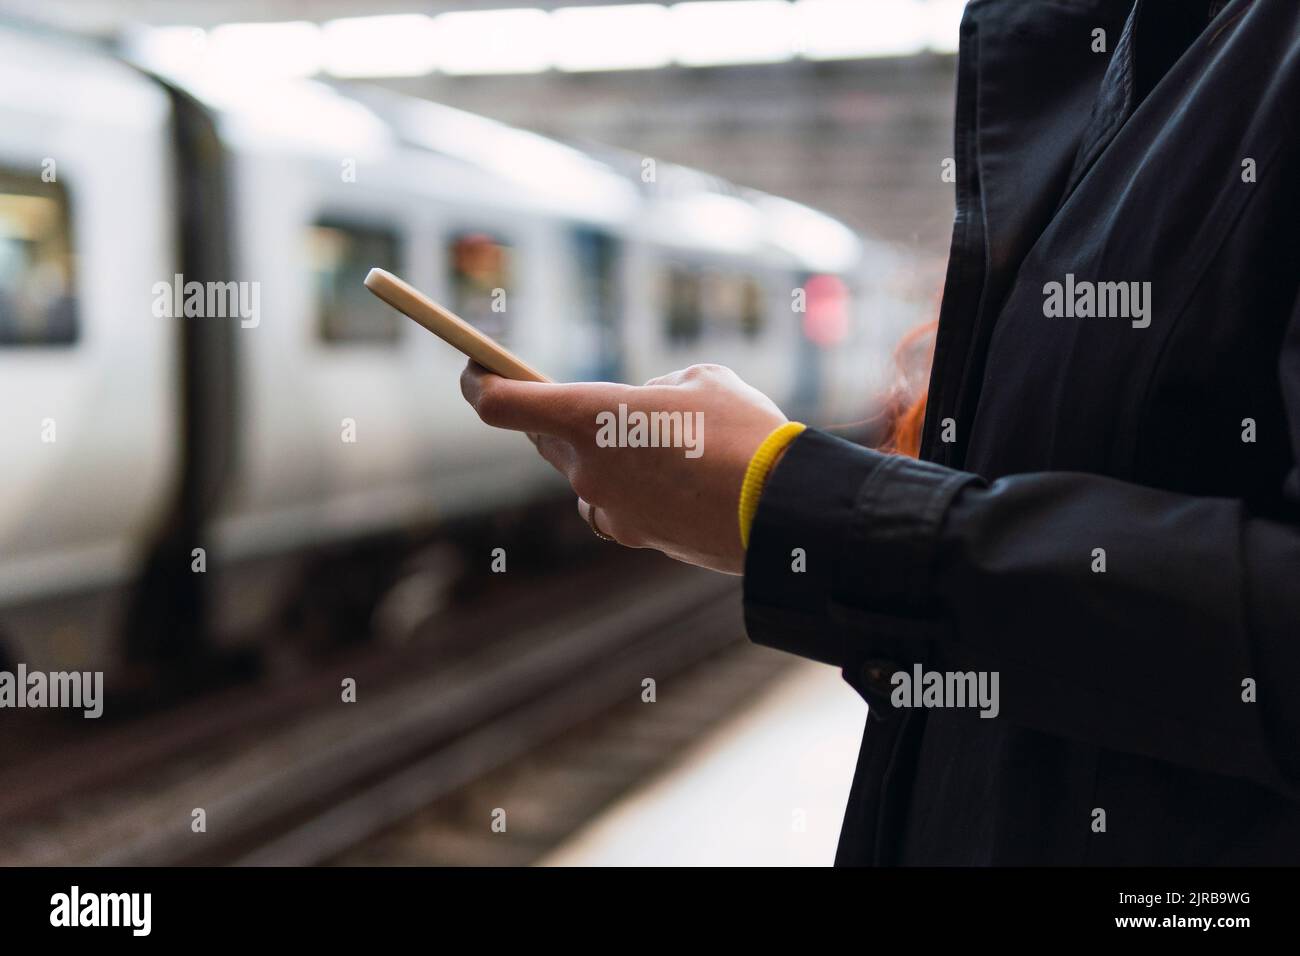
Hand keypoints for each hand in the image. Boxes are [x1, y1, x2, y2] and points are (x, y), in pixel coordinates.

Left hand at [460, 362, 787, 573]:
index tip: (476, 371)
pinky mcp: (632, 536)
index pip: (500, 404)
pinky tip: (672, 481)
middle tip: (581, 401)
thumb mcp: (701, 380)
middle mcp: (585, 466)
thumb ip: (655, 390)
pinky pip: (613, 506)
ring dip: (599, 456)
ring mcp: (607, 507)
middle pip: (544, 438)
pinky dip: (630, 490)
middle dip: (556, 417)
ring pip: (582, 474)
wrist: (782, 509)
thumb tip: (645, 408)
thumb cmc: (745, 432)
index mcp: (590, 415)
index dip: (479, 383)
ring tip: (651, 442)